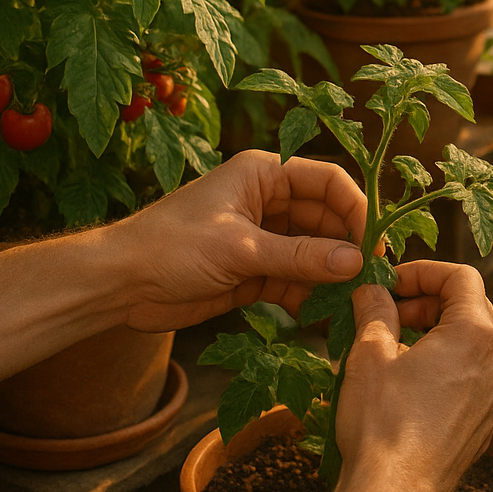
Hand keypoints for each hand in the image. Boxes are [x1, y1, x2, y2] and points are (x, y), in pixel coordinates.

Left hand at [112, 151, 368, 330]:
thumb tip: (356, 262)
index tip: (374, 243)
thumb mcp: (240, 249)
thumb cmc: (170, 248)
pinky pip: (295, 280)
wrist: (118, 286)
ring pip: (314, 252)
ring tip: (354, 302)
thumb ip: (299, 257)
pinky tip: (325, 315)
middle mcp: (268, 202)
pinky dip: (310, 296)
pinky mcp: (254, 272)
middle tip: (372, 279)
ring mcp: (262, 238)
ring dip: (332, 275)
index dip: (356, 208)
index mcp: (263, 175)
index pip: (327, 181)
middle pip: (326, 219)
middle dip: (348, 247)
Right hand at [315, 261, 492, 491]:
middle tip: (388, 312)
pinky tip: (410, 383)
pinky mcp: (487, 423)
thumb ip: (375, 311)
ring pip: (472, 345)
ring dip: (436, 335)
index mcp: (477, 335)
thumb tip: (371, 289)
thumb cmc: (383, 424)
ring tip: (394, 347)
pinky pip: (472, 378)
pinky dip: (446, 367)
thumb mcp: (370, 354)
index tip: (391, 283)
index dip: (424, 271)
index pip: (462, 276)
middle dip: (428, 302)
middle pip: (472, 308)